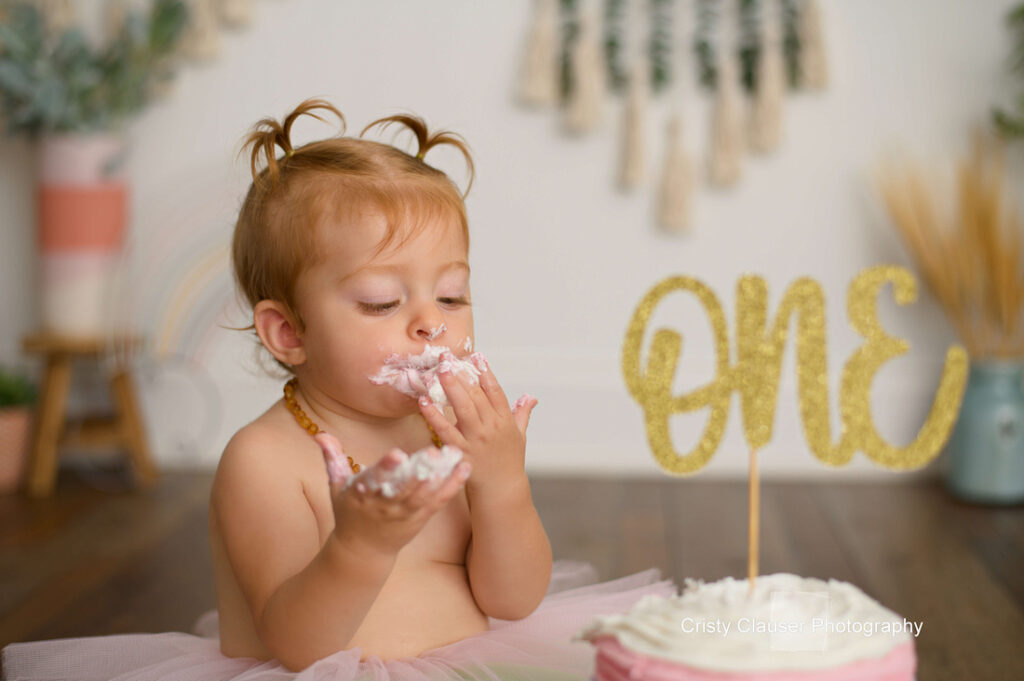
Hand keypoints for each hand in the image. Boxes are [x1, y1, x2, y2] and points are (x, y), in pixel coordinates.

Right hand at [314, 432, 471, 556]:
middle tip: (434, 451)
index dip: (386, 467)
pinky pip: (438, 502)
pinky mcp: (420, 518)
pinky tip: (464, 470)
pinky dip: (452, 487)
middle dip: (419, 471)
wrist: (361, 551)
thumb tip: (320, 434)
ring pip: (425, 494)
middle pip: (404, 487)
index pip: (374, 479)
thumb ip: (332, 458)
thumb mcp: (336, 486)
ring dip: (442, 476)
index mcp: (362, 494)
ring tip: (455, 455)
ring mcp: (404, 514)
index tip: (397, 454)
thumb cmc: (349, 513)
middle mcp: (384, 505)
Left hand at [418, 351, 537, 499]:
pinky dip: (434, 415)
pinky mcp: (462, 451)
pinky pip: (445, 430)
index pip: (495, 392)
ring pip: (462, 409)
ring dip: (450, 389)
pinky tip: (424, 402)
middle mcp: (492, 427)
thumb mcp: (520, 436)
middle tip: (448, 359)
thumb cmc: (509, 462)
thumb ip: (522, 414)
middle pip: (476, 396)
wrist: (502, 491)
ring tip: (438, 372)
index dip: (486, 373)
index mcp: (505, 421)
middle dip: (462, 375)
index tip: (476, 356)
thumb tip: (531, 397)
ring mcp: (477, 439)